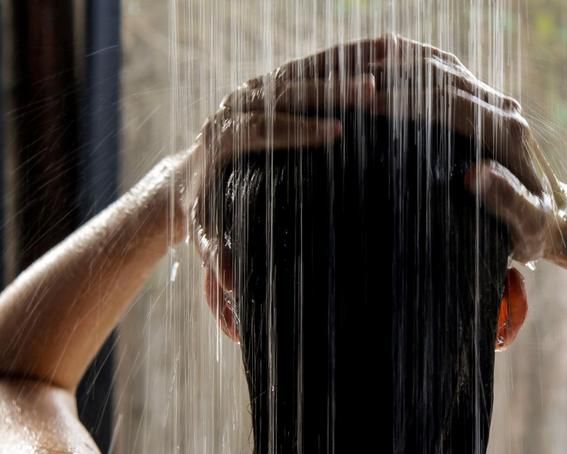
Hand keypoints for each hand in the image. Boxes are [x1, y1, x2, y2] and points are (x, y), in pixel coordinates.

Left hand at [175, 63, 378, 287]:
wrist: (187, 180)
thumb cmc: (202, 209)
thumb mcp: (205, 233)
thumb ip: (216, 254)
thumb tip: (233, 281)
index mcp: (220, 139)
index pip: (260, 127)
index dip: (297, 128)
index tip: (333, 132)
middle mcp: (234, 107)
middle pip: (282, 90)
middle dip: (327, 90)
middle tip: (369, 91)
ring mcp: (251, 92)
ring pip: (297, 73)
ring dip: (339, 71)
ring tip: (379, 73)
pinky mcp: (267, 86)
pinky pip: (305, 69)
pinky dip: (338, 63)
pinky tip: (373, 59)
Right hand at [330, 34, 566, 261]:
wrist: (559, 216)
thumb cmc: (539, 229)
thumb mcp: (527, 226)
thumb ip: (507, 202)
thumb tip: (476, 175)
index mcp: (509, 134)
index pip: (452, 104)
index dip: (410, 101)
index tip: (369, 104)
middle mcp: (503, 109)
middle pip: (443, 76)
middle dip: (396, 76)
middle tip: (349, 83)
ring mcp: (494, 103)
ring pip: (442, 66)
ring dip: (401, 63)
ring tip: (355, 69)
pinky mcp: (484, 105)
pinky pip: (444, 74)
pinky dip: (412, 64)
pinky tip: (380, 65)